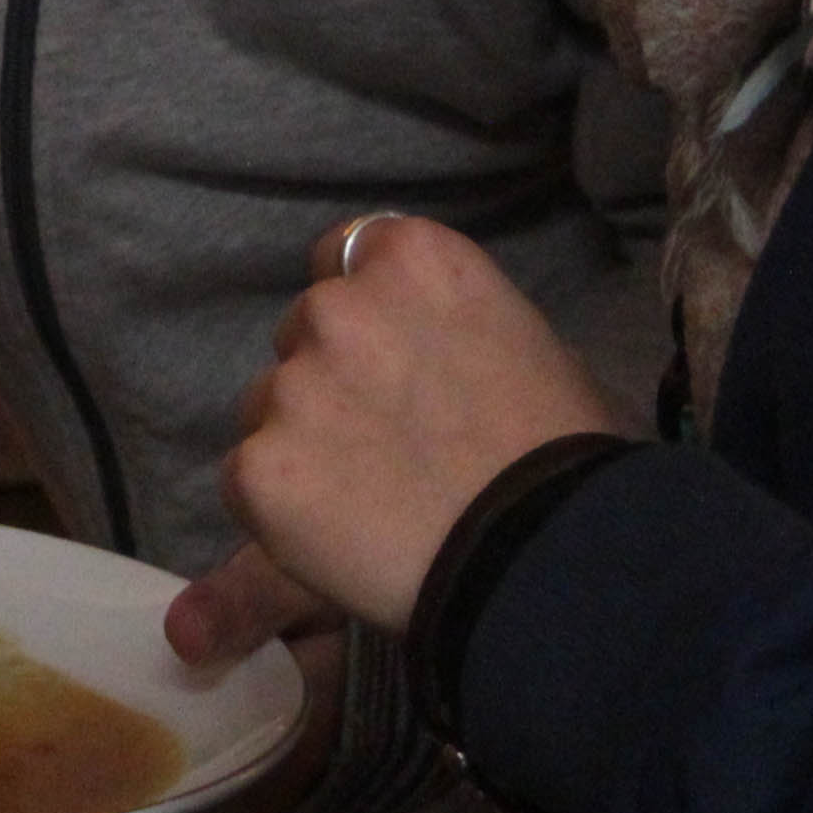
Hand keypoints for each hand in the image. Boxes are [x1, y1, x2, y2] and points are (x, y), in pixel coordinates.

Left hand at [189, 215, 613, 637]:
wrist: (546, 557)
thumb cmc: (564, 455)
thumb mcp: (529, 343)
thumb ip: (451, 323)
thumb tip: (428, 347)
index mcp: (410, 259)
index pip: (343, 255)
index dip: (361, 309)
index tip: (384, 357)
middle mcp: (337, 307)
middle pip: (301, 332)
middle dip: (330, 377)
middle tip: (388, 442)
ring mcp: (292, 387)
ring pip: (269, 406)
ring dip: (302, 441)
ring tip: (373, 499)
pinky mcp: (260, 467)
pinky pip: (248, 479)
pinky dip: (282, 507)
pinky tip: (344, 537)